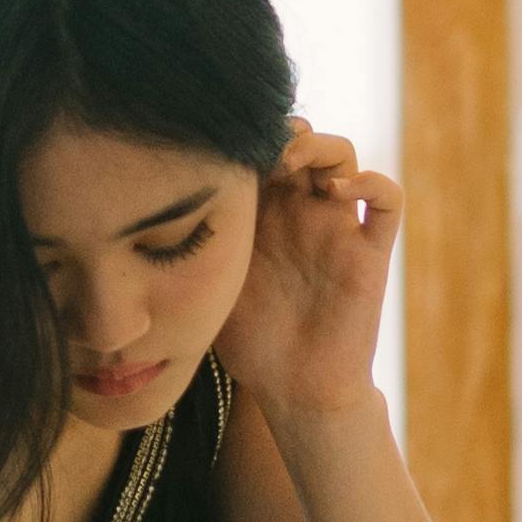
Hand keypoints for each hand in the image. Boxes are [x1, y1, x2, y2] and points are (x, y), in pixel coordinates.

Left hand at [216, 126, 399, 423]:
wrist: (295, 391)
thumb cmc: (249, 342)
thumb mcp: (208, 284)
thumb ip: (189, 246)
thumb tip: (133, 213)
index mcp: (264, 214)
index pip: (260, 150)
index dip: (245, 137)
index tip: (219, 144)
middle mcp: (302, 212)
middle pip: (302, 140)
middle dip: (281, 130)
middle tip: (257, 145)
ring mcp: (337, 228)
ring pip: (343, 157)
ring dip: (320, 145)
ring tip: (291, 159)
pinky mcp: (370, 252)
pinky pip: (388, 201)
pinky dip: (371, 181)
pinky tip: (339, 190)